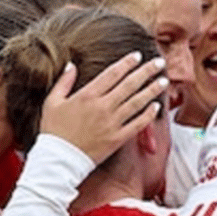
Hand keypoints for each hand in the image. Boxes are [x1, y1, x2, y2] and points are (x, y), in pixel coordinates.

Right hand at [39, 55, 168, 163]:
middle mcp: (103, 107)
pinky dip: (148, 115)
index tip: (138, 55)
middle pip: (129, 85)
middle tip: (159, 62)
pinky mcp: (117, 139)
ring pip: (137, 102)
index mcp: (87, 95)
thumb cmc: (54, 130)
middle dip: (146, 71)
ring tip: (163, 81)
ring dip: (152, 90)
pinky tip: (156, 107)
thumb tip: (72, 65)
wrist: (59, 159)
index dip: (127, 63)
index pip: (112, 74)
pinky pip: (137, 125)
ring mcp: (112, 123)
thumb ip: (64, 82)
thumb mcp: (52, 102)